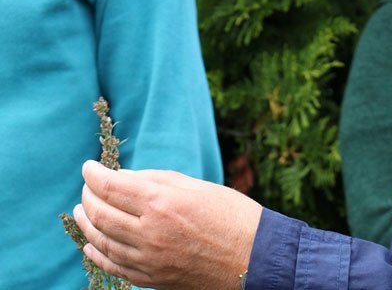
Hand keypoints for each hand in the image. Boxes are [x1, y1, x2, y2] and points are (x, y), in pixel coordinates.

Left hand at [74, 161, 262, 288]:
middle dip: (88, 196)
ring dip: (87, 224)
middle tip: (87, 187)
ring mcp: (150, 260)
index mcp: (162, 203)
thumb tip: (125, 178)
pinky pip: (115, 267)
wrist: (257, 259)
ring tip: (81, 211)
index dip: (94, 174)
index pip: (112, 187)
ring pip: (102, 241)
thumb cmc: (234, 216)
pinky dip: (98, 254)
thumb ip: (158, 181)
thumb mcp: (199, 187)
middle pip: (101, 213)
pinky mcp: (154, 279)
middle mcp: (150, 232)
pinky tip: (90, 244)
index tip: (89, 167)